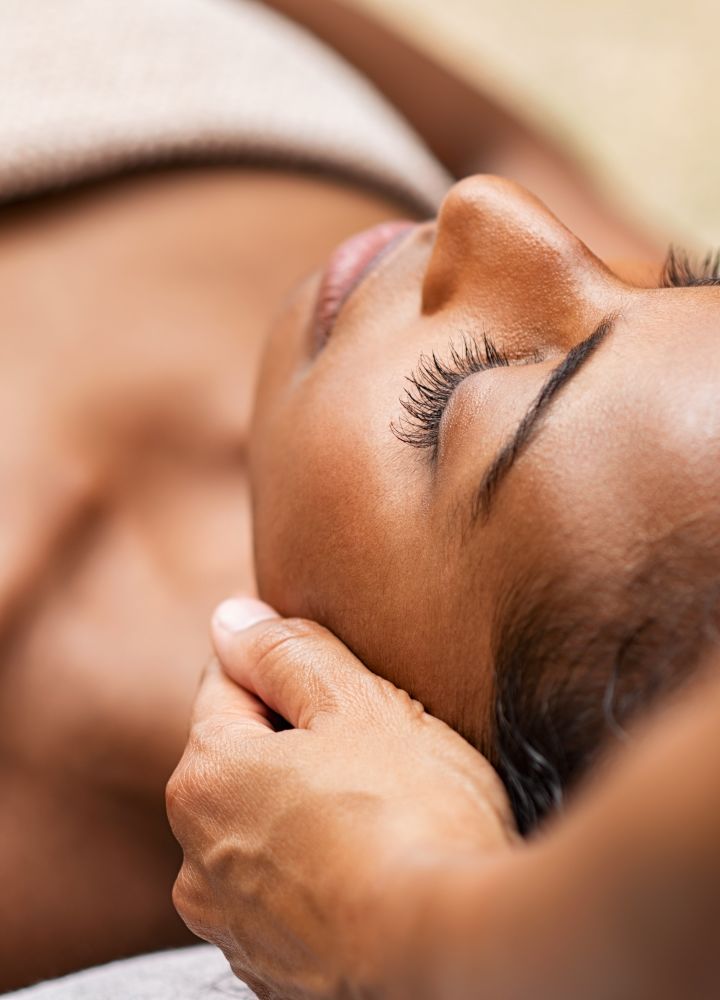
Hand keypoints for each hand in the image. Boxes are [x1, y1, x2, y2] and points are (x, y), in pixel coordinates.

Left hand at [167, 598, 515, 999]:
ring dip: (305, 808)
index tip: (336, 678)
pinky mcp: (269, 968)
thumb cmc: (410, 815)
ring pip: (264, 826)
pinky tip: (374, 867)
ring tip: (381, 812)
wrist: (452, 954)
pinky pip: (285, 888)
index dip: (284, 668)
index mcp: (207, 775)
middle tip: (374, 746)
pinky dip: (317, 870)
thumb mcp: (356, 704)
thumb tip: (232, 618)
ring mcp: (230, 920)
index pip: (227, 682)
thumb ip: (286, 652)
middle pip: (243, 757)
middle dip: (296, 740)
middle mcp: (196, 854)